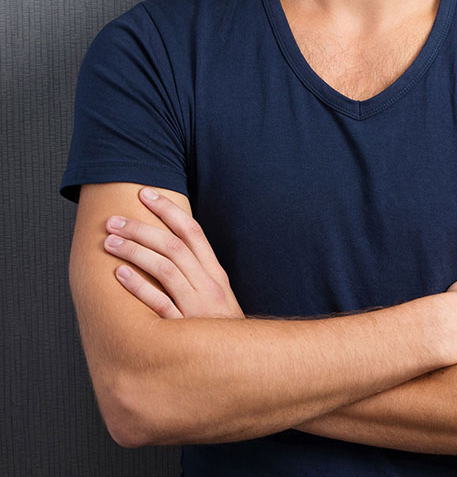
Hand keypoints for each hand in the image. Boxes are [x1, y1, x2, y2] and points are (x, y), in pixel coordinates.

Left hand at [104, 187, 243, 319]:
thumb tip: (167, 247)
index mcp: (215, 273)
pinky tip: (120, 274)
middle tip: (115, 219)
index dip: (168, 211)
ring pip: (164, 268)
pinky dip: (139, 286)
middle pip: (173, 245)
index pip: (192, 232)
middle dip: (142, 228)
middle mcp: (208, 284)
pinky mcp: (183, 330)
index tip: (147, 195)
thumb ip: (197, 273)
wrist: (242, 365)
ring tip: (110, 242)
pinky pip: (159, 303)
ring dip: (134, 251)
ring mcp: (196, 306)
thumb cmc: (220, 329)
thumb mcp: (217, 295)